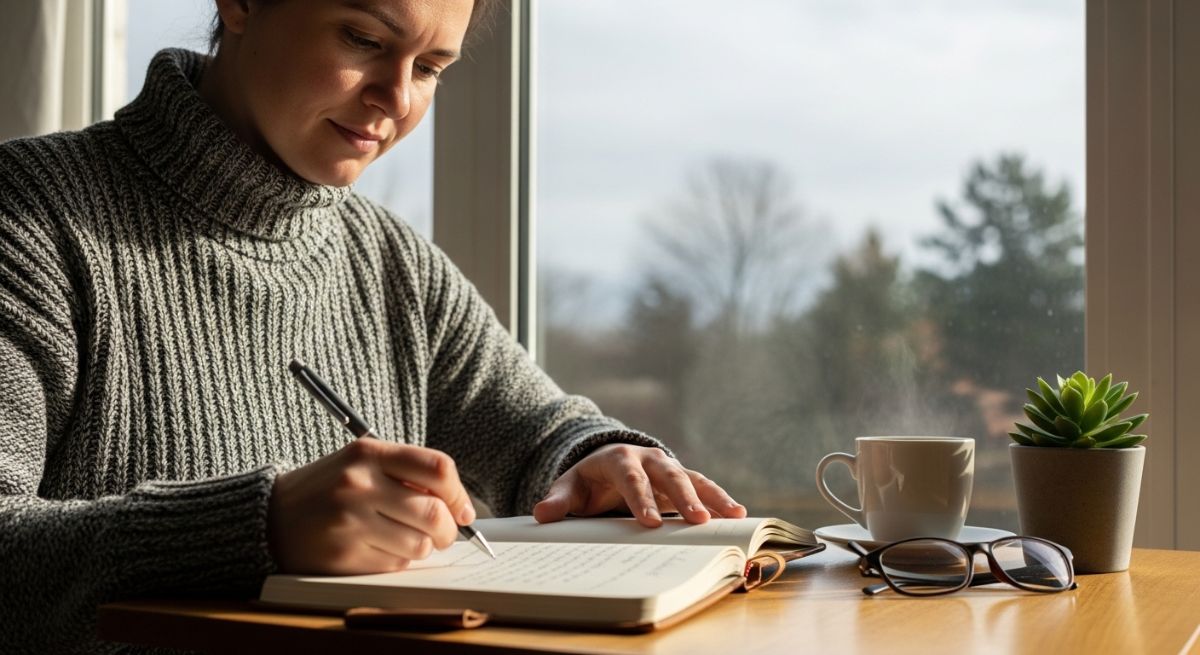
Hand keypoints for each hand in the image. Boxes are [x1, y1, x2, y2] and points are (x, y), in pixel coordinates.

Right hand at [267, 439, 474, 574]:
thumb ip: (407, 473)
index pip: (438, 468)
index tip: (463, 510)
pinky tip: (379, 549)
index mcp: (368, 453)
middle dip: (450, 530)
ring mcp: (350, 521)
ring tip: (406, 540)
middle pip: (434, 512)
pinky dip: (398, 562)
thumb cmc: (328, 490)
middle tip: (446, 534)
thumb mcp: (361, 463)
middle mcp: (359, 484)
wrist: (270, 518)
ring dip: (424, 548)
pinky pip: (396, 565)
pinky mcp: (343, 555)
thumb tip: (460, 505)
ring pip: (420, 544)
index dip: (459, 494)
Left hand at [532, 444, 746, 526]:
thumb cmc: (587, 481)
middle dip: (684, 498)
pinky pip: (704, 487)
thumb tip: (541, 514)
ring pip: (693, 478)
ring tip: (733, 515)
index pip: (630, 477)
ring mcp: (668, 467)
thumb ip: (558, 500)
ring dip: (712, 497)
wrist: (605, 464)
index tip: (649, 523)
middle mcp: (648, 458)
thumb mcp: (569, 488)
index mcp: (618, 458)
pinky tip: (737, 516)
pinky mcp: (682, 479)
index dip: (640, 498)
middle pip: (669, 475)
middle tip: (698, 520)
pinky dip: (719, 500)